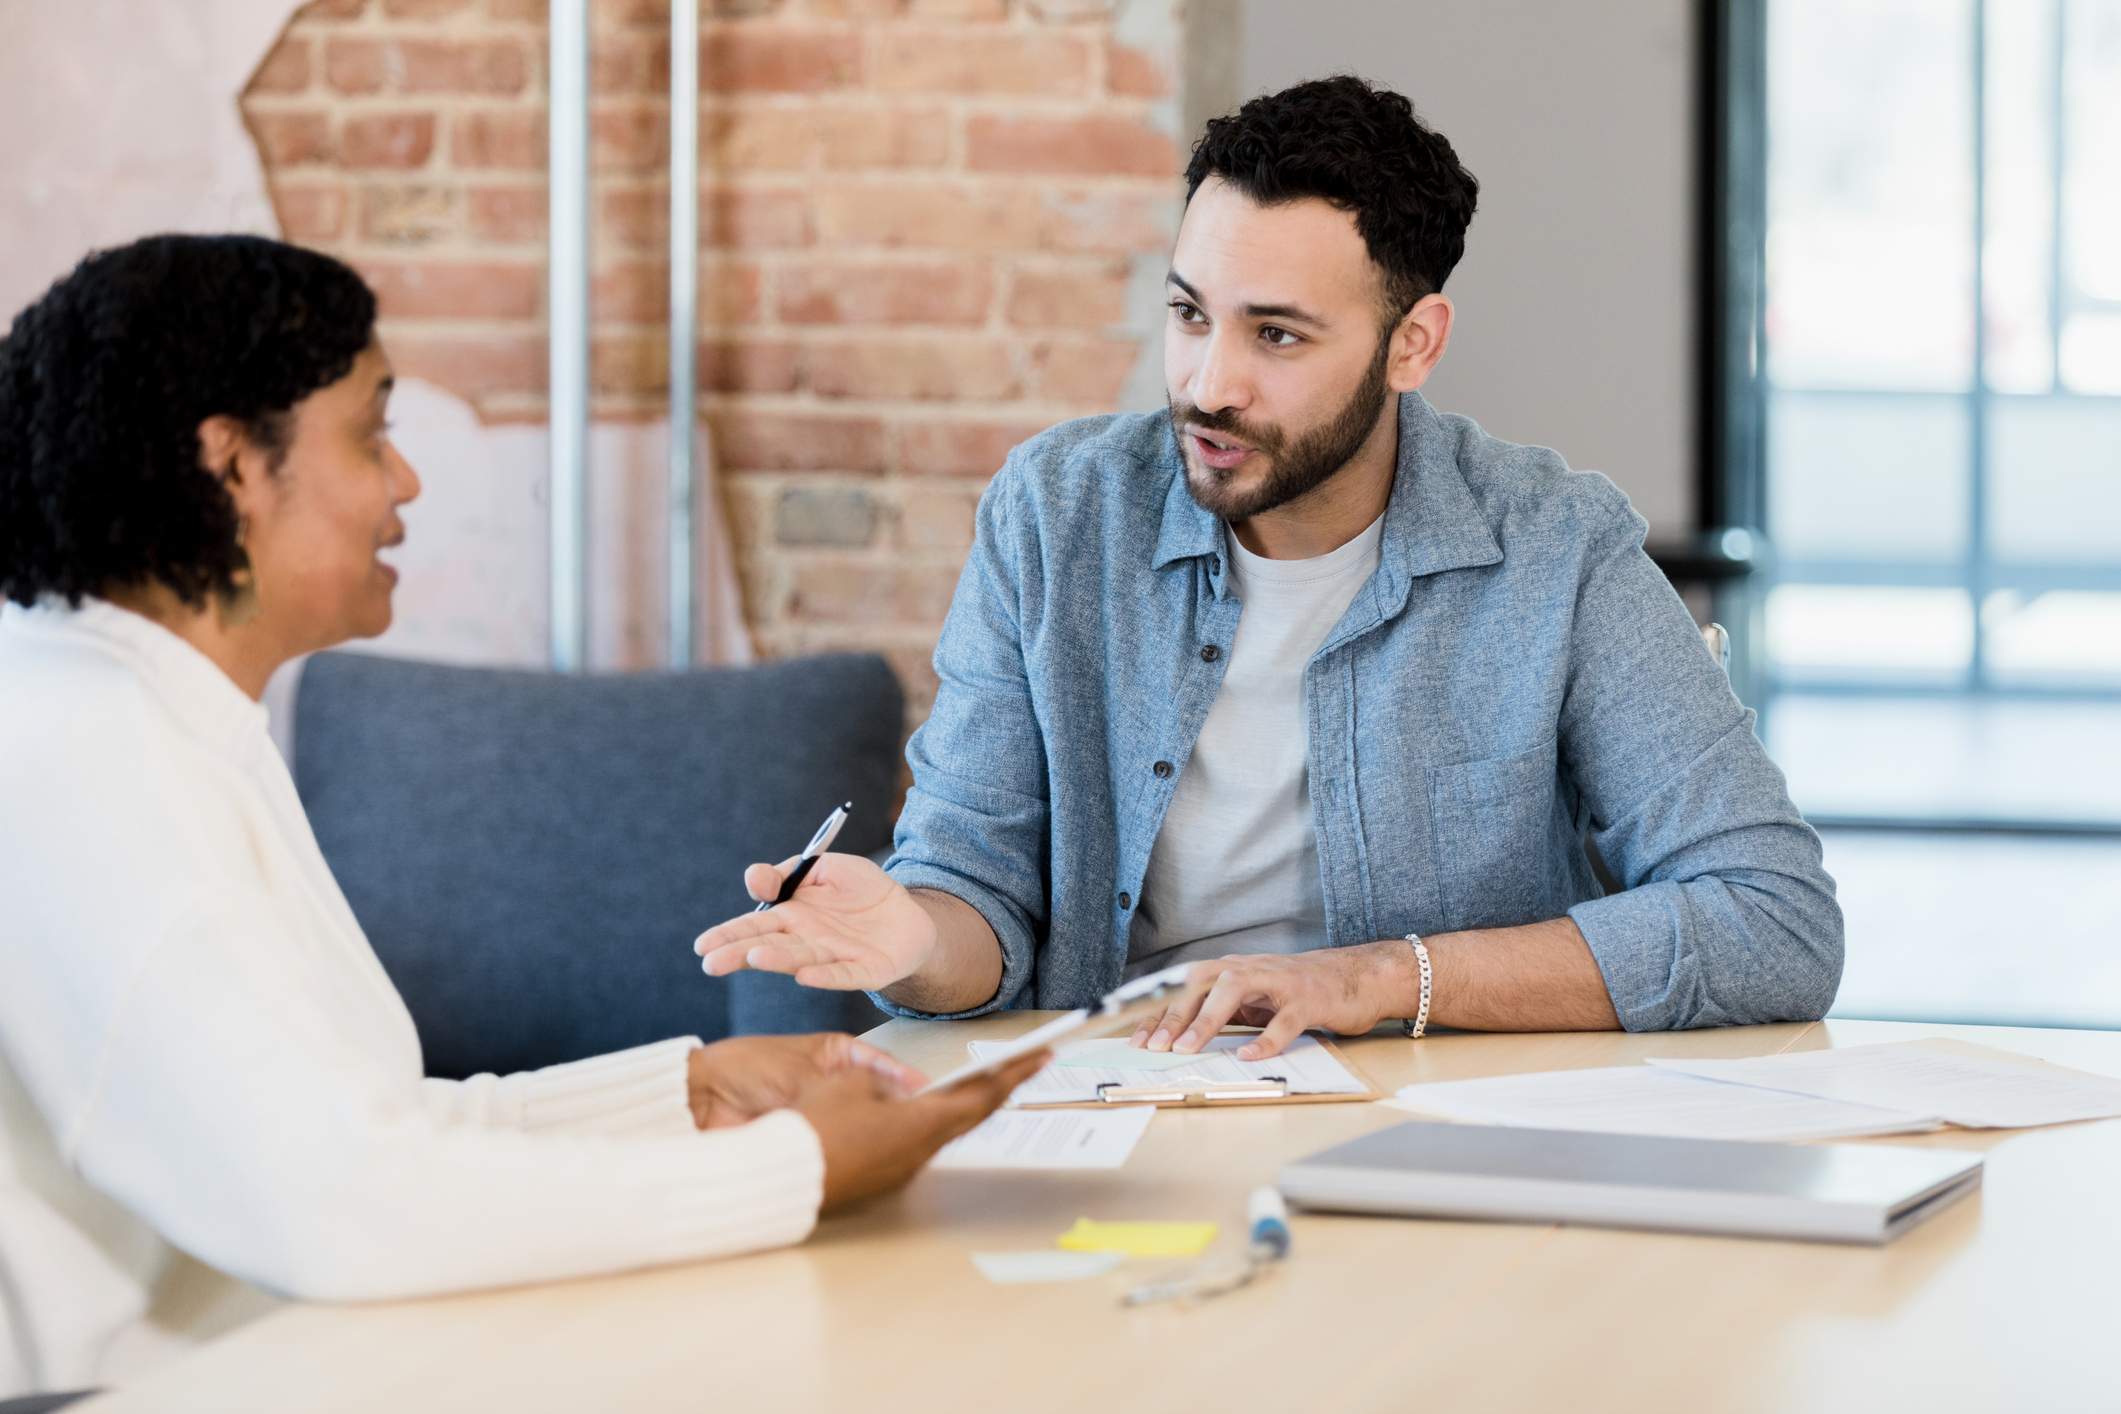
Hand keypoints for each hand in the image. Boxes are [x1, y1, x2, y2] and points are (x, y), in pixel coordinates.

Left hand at [685, 1033, 923, 1129]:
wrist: (699, 1101)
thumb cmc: (744, 1069)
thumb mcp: (801, 1070)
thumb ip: (845, 1087)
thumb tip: (887, 1100)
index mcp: (837, 1054)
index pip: (882, 1066)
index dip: (905, 1079)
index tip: (928, 1092)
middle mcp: (835, 1084)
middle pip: (877, 1098)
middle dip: (896, 1109)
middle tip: (922, 1119)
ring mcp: (824, 1114)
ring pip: (862, 1123)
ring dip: (876, 1130)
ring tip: (898, 1137)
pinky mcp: (811, 1140)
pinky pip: (840, 1146)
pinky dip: (852, 1150)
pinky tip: (867, 1156)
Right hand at [693, 851, 937, 990]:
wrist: (908, 913)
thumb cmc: (860, 891)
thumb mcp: (824, 868)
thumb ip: (789, 872)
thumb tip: (753, 876)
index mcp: (792, 917)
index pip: (753, 926)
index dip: (727, 935)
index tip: (701, 946)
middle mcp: (807, 941)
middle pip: (769, 946)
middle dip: (739, 953)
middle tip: (710, 963)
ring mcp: (834, 957)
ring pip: (801, 959)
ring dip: (778, 960)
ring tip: (754, 958)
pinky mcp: (866, 970)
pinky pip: (844, 973)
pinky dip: (825, 976)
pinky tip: (804, 976)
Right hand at [796, 1049, 1051, 1210]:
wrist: (787, 1176)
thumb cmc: (818, 1126)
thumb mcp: (852, 1083)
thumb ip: (886, 1080)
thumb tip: (902, 1090)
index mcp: (924, 1123)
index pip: (983, 1096)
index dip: (1015, 1074)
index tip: (1042, 1057)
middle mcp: (923, 1150)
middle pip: (973, 1115)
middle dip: (1002, 1086)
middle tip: (1026, 1064)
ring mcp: (905, 1168)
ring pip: (946, 1130)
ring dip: (968, 1104)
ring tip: (984, 1079)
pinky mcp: (886, 1177)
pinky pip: (920, 1143)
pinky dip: (936, 1120)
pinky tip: (930, 1109)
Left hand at [1128, 942, 1412, 1059]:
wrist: (1356, 977)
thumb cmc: (1299, 991)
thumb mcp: (1253, 1000)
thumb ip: (1222, 1013)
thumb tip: (1179, 1039)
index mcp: (1233, 970)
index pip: (1186, 986)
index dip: (1159, 1011)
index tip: (1137, 1039)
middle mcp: (1251, 969)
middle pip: (1201, 983)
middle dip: (1173, 1014)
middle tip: (1154, 1046)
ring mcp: (1280, 982)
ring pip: (1234, 991)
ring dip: (1206, 1019)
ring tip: (1187, 1047)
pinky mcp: (1308, 1000)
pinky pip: (1284, 1021)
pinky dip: (1265, 1039)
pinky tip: (1248, 1056)